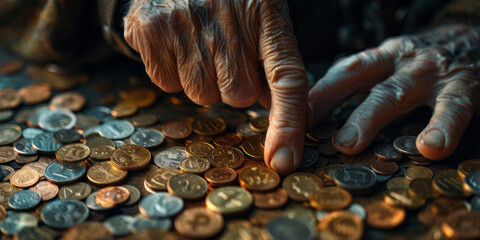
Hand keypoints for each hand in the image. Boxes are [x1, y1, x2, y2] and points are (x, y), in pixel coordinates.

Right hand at [124, 0, 308, 173]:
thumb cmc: (227, 2)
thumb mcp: (261, 19)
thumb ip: (276, 65)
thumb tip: (291, 117)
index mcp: (266, 12)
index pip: (285, 77)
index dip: (287, 122)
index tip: (284, 159)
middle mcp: (226, 16)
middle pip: (238, 96)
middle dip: (233, 86)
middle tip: (225, 56)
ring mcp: (185, 22)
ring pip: (201, 95)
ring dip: (202, 81)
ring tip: (198, 47)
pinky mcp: (152, 30)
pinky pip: (168, 84)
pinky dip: (172, 74)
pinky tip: (175, 46)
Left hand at [309, 24, 479, 159]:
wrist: (477, 38)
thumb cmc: (425, 62)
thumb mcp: (393, 65)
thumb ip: (364, 85)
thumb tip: (317, 117)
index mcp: (381, 58)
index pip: (343, 72)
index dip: (317, 92)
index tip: (291, 116)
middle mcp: (400, 61)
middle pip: (360, 78)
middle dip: (331, 101)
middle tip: (302, 126)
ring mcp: (430, 72)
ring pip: (396, 92)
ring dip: (370, 117)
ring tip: (350, 143)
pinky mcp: (464, 86)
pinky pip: (453, 107)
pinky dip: (442, 127)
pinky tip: (431, 147)